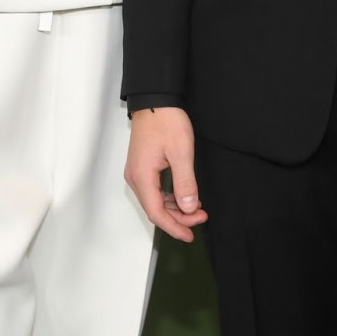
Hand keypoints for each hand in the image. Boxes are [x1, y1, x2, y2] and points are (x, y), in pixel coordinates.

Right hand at [125, 106, 207, 241]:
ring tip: (197, 208)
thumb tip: (188, 209)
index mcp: (142, 177)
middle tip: (201, 217)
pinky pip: (154, 190)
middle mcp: (135, 178)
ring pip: (155, 200)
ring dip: (175, 208)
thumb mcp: (181, 153)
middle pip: (154, 209)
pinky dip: (169, 197)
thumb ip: (185, 183)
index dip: (174, 227)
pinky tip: (184, 196)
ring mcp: (137, 172)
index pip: (156, 213)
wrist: (155, 100)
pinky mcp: (142, 166)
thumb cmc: (166, 122)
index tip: (190, 235)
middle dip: (178, 218)